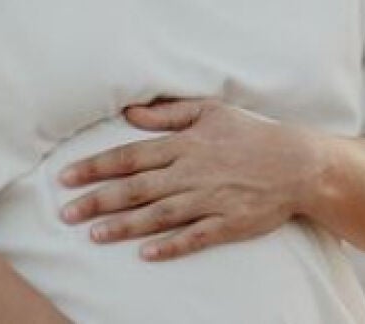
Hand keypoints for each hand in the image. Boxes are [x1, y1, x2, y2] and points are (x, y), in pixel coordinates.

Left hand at [57, 99, 322, 261]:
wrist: (298, 164)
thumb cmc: (251, 134)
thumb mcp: (210, 111)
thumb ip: (167, 113)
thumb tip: (130, 112)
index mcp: (184, 144)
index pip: (130, 155)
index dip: (96, 166)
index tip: (66, 177)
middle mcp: (191, 173)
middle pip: (136, 188)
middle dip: (98, 200)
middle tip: (66, 213)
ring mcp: (210, 200)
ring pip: (159, 215)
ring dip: (124, 226)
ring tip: (94, 235)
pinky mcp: (228, 224)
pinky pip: (194, 237)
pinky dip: (170, 246)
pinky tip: (146, 254)